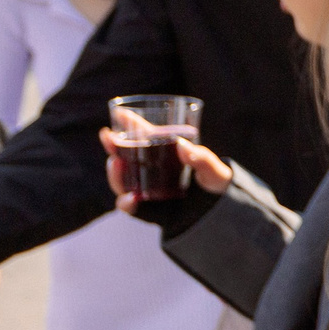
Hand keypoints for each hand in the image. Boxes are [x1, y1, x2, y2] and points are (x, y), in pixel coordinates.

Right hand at [101, 128, 230, 213]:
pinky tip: (130, 199)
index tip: (119, 112)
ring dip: (115, 173)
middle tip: (108, 137)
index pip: (144, 135)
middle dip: (113, 146)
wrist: (220, 216)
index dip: (129, 124)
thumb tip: (182, 146)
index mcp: (166, 154)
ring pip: (122, 180)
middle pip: (125, 156)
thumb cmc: (217, 187)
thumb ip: (203, 160)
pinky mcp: (147, 210)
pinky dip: (126, 203)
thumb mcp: (214, 172)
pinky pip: (131, 207)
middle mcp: (152, 170)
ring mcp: (147, 190)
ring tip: (115, 164)